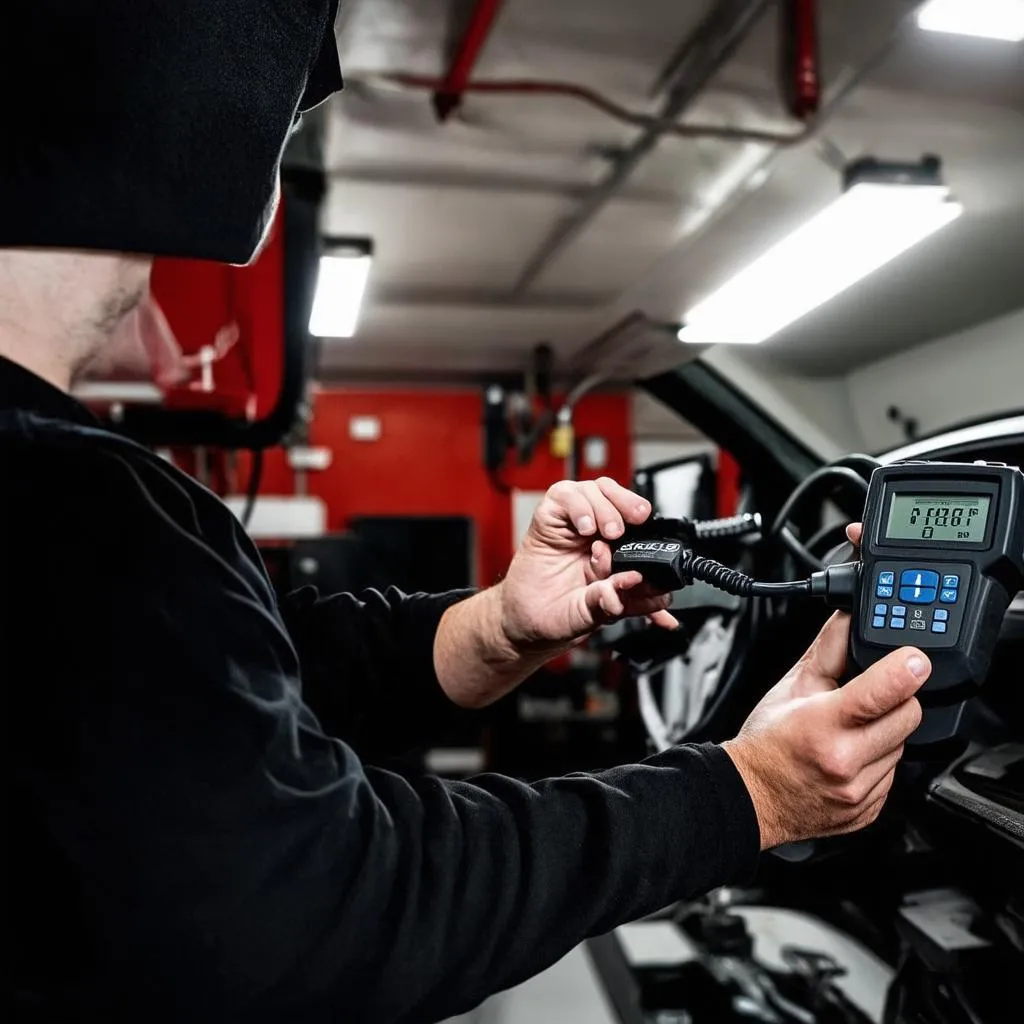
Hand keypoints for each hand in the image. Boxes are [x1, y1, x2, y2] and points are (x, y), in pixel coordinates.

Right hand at [498, 477, 677, 654]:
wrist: (524, 623)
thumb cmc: (560, 615)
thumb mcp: (599, 614)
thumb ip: (624, 601)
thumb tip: (651, 591)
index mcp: (615, 552)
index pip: (637, 522)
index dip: (646, 524)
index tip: (653, 542)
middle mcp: (594, 533)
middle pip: (620, 496)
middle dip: (631, 505)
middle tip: (633, 523)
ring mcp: (572, 523)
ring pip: (597, 489)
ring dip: (608, 508)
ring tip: (608, 534)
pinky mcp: (548, 518)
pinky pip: (566, 495)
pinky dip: (580, 507)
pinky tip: (584, 529)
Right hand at [722, 612, 928, 849]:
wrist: (751, 796)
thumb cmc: (766, 742)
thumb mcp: (792, 686)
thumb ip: (828, 650)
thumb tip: (849, 618)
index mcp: (823, 724)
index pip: (881, 693)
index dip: (905, 670)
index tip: (916, 659)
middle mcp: (845, 761)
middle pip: (907, 716)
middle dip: (895, 700)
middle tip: (869, 699)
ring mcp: (859, 791)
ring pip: (903, 746)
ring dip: (886, 733)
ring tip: (851, 732)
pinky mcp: (870, 810)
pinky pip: (893, 776)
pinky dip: (878, 762)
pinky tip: (852, 756)